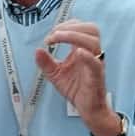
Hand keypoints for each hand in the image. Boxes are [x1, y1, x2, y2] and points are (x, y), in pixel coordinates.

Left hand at [35, 20, 120, 135]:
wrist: (88, 109)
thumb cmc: (76, 89)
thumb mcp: (55, 74)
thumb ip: (46, 62)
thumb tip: (37, 50)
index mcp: (82, 50)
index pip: (80, 27)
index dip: (66, 25)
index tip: (50, 36)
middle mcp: (92, 53)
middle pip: (91, 29)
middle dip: (71, 26)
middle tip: (53, 35)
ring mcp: (95, 63)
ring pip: (93, 41)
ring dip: (74, 35)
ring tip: (58, 38)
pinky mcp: (97, 76)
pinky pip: (95, 63)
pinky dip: (87, 56)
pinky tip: (77, 53)